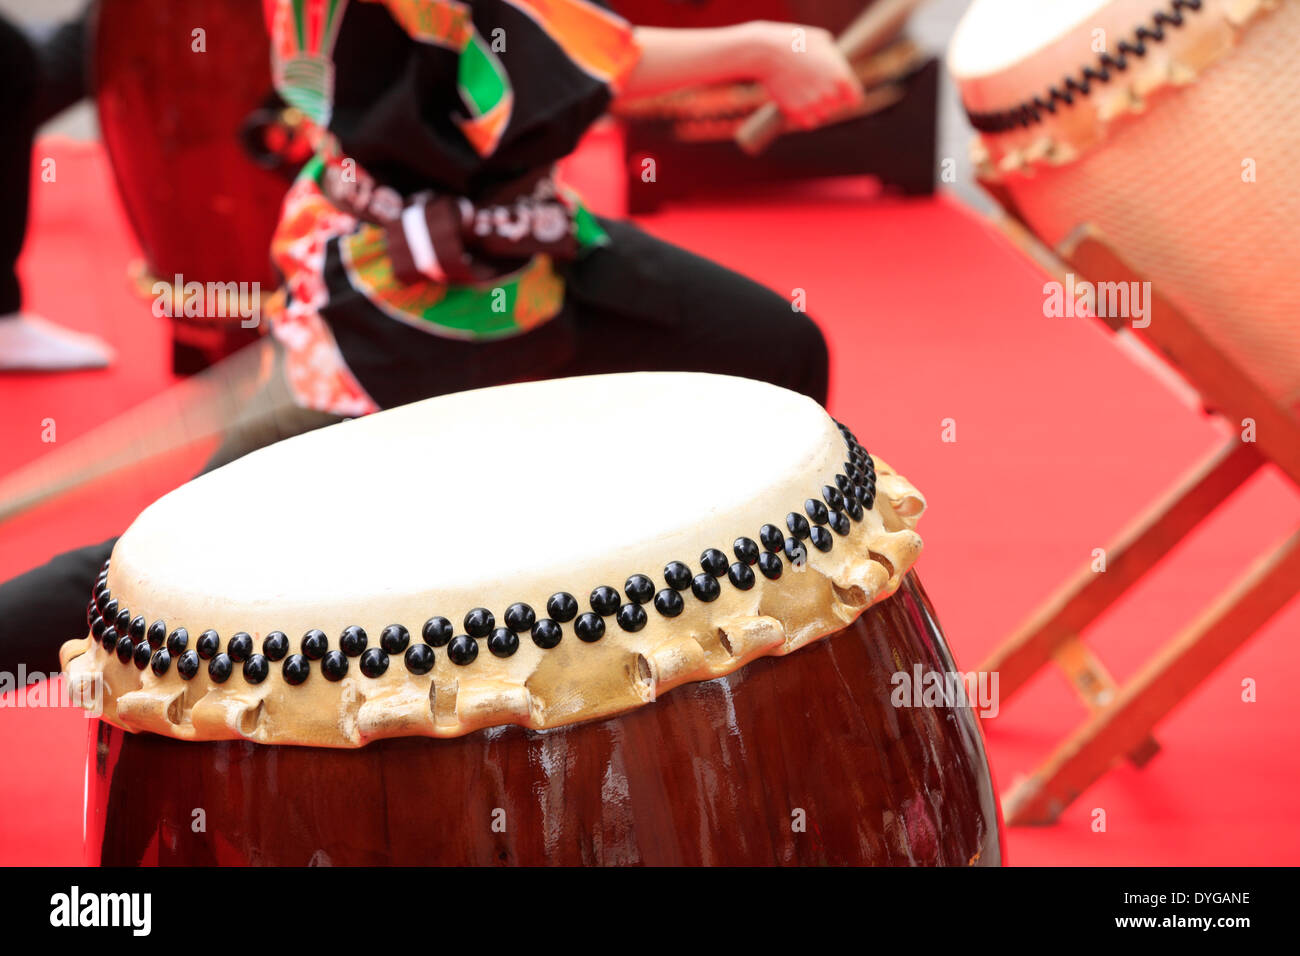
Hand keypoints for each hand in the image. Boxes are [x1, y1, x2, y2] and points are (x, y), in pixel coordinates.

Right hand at [748, 21, 862, 129]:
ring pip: (822, 116)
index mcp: (841, 77)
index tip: (840, 95)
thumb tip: (837, 64)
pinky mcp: (796, 113)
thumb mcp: (821, 40)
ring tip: (801, 92)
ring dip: (815, 109)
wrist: (765, 52)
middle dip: (827, 100)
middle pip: (836, 108)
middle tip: (812, 87)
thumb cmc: (793, 41)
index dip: (847, 97)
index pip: (855, 100)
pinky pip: (807, 123)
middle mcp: (830, 94)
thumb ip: (833, 56)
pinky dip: (802, 116)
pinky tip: (794, 101)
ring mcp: (813, 105)